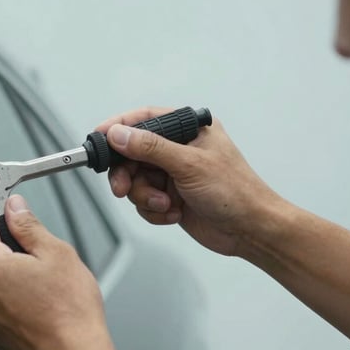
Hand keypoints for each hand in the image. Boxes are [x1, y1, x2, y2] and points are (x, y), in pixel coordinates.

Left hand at [0, 195, 108, 349]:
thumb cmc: (69, 310)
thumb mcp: (55, 252)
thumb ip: (28, 225)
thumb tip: (14, 208)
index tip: (10, 220)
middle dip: (9, 253)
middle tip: (38, 261)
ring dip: (10, 280)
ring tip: (41, 290)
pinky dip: (11, 304)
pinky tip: (36, 307)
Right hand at [96, 107, 283, 256]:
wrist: (251, 230)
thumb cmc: (235, 191)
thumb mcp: (189, 164)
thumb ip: (150, 148)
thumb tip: (118, 134)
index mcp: (188, 129)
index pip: (144, 119)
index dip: (118, 128)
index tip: (99, 140)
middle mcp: (178, 148)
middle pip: (132, 153)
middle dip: (128, 174)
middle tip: (122, 188)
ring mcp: (172, 173)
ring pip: (135, 180)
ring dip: (145, 196)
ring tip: (164, 205)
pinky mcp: (169, 196)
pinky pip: (143, 200)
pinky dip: (153, 210)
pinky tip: (173, 213)